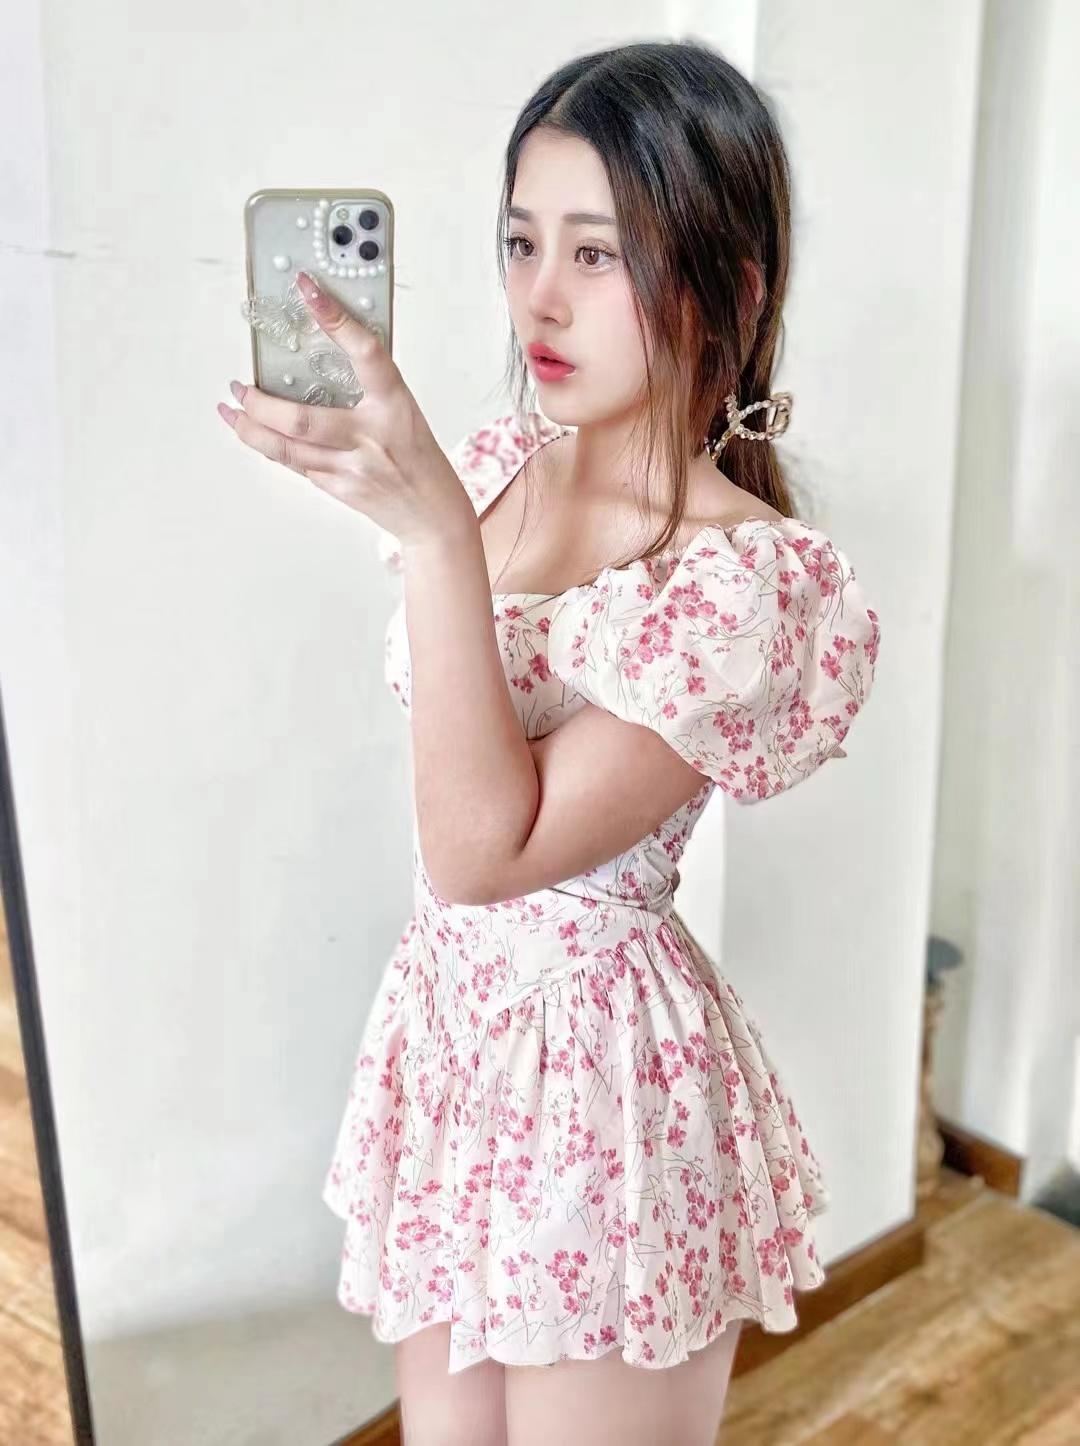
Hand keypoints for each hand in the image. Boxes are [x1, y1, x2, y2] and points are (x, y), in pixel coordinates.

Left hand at [218, 270, 473, 545]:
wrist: (433, 515)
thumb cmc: (419, 459)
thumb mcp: (404, 412)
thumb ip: (370, 390)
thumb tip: (325, 357)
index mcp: (394, 405)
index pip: (366, 354)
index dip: (337, 319)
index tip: (308, 290)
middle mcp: (372, 437)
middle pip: (301, 420)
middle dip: (259, 404)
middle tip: (239, 386)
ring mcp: (353, 468)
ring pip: (287, 449)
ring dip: (250, 429)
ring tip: (230, 411)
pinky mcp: (340, 490)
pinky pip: (297, 467)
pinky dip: (273, 449)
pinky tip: (258, 436)